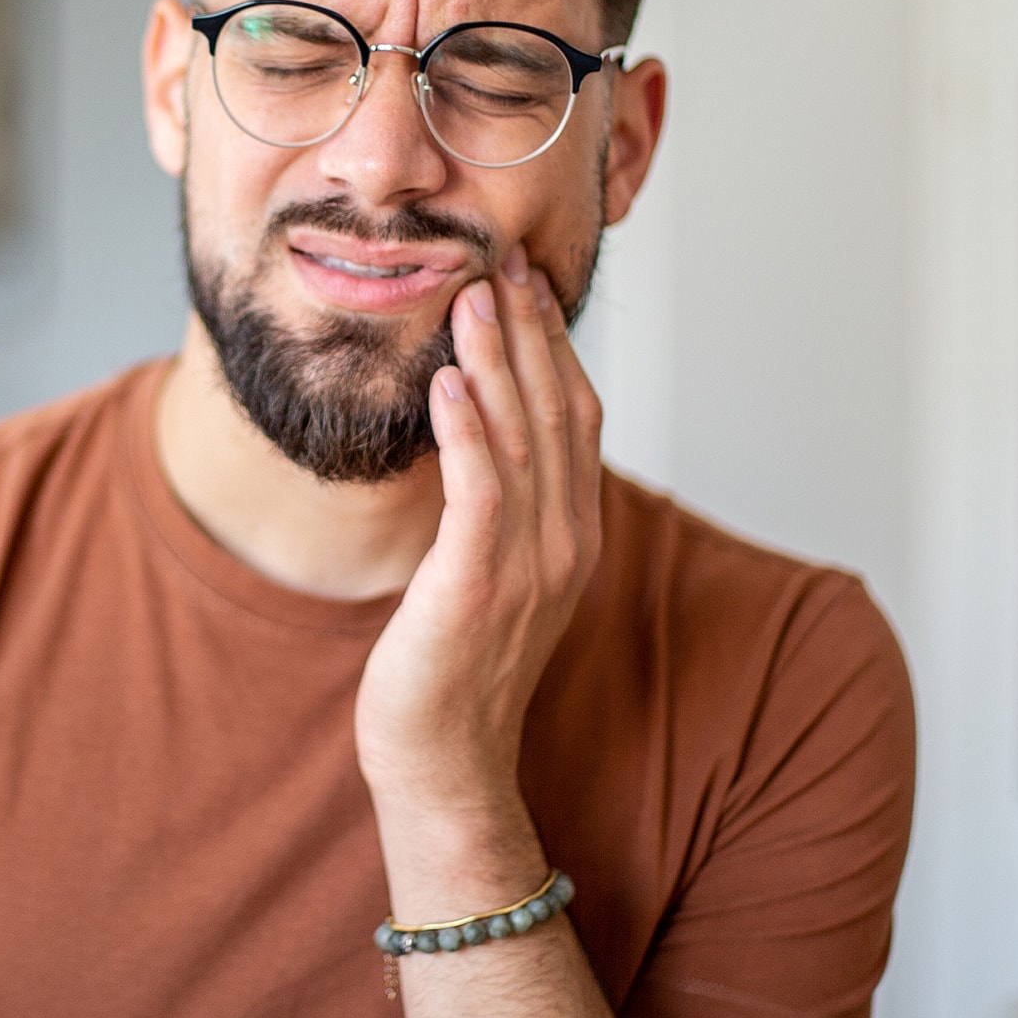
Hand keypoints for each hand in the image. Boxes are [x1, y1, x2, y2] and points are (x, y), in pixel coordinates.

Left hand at [355, 242, 605, 815]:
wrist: (442, 759)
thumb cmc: (451, 666)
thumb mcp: (490, 569)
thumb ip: (500, 504)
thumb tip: (478, 429)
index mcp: (575, 532)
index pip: (576, 416)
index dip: (555, 344)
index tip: (527, 280)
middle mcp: (567, 541)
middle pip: (557, 411)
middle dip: (531, 330)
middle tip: (505, 258)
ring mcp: (531, 564)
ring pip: (521, 439)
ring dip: (497, 360)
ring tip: (474, 294)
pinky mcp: (481, 584)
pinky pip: (480, 491)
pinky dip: (467, 429)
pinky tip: (447, 379)